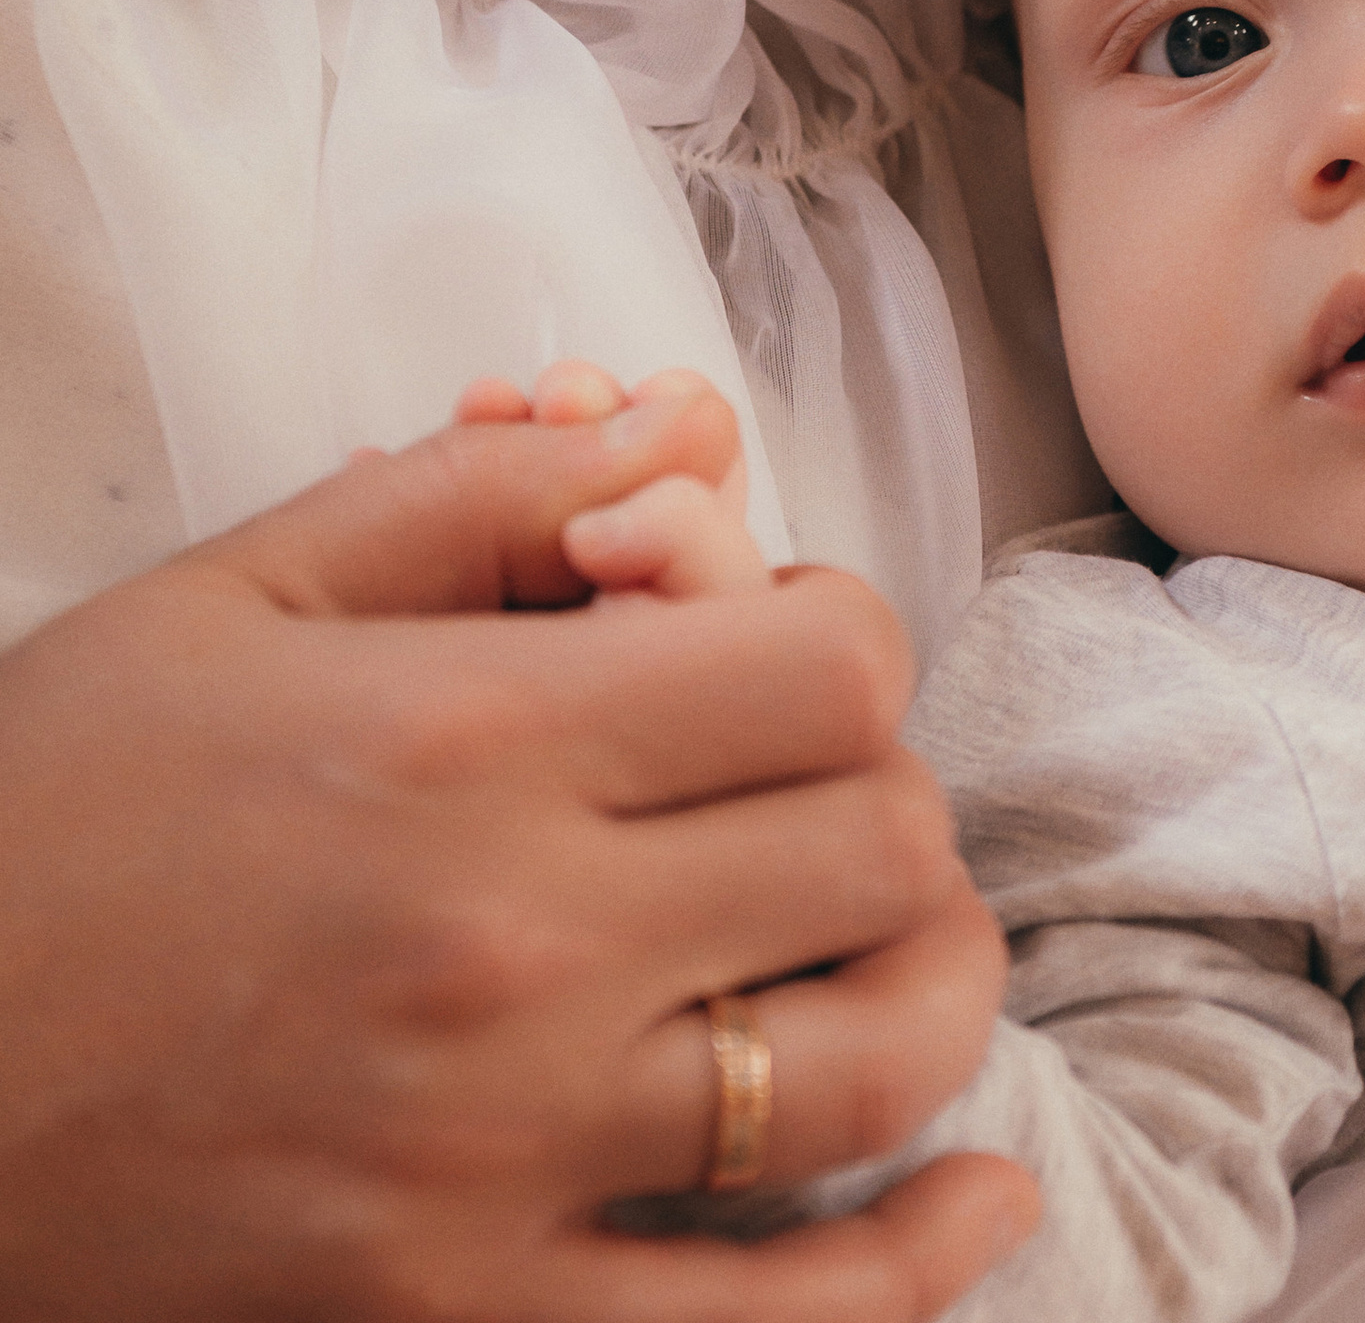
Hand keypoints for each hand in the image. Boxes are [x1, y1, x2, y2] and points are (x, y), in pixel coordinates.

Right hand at [0, 396, 1034, 1320]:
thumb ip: (487, 490)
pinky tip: (978, 1191)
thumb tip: (691, 423)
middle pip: (882, 845)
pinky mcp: (461, 1318)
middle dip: (879, 787)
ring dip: (932, 979)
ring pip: (876, 1061)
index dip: (839, 634)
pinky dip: (909, 1265)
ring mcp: (501, 1160)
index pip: (831, 674)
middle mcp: (515, 951)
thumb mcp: (237, 597)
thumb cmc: (44, 818)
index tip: (777, 646)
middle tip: (803, 783)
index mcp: (467, 743)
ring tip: (903, 937)